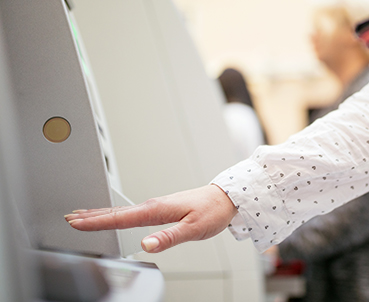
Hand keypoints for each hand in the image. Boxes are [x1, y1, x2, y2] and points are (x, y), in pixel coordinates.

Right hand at [64, 184, 237, 252]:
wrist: (225, 197)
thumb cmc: (211, 211)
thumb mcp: (192, 229)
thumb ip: (168, 237)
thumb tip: (146, 244)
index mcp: (156, 209)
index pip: (120, 218)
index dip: (96, 221)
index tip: (76, 223)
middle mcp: (153, 204)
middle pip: (115, 212)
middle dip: (91, 216)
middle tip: (69, 218)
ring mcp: (156, 205)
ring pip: (122, 210)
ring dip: (100, 213)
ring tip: (82, 216)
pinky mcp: (160, 207)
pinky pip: (131, 211)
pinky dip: (115, 212)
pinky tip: (113, 216)